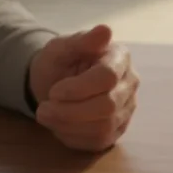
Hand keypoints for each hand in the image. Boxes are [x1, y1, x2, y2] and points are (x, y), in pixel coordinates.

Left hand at [29, 25, 139, 150]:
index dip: (79, 88)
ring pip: (103, 127)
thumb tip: (106, 30)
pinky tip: (59, 126)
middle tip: (42, 109)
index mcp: (120, 58)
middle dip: (70, 111)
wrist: (55, 84)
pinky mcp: (117, 130)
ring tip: (47, 116)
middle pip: (107, 106)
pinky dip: (73, 137)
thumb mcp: (61, 47)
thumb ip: (81, 41)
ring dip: (68, 125)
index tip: (54, 92)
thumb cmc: (60, 62)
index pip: (108, 77)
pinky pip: (98, 142)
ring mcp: (126, 109)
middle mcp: (130, 84)